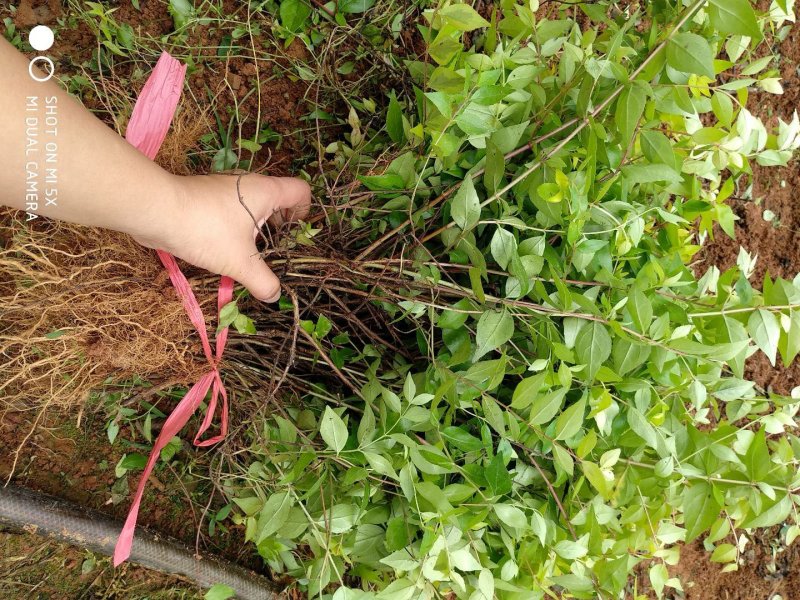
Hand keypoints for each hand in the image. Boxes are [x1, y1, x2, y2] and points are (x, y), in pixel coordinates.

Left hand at [134, 173, 310, 301]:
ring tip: (247, 253)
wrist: (156, 210)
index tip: (295, 234)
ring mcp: (225, 188)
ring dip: (253, 227)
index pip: (300, 190)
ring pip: (250, 205)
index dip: (305, 211)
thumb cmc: (207, 230)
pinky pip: (230, 210)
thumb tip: (274, 295)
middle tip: (274, 250)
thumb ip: (262, 281)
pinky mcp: (205, 196)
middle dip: (279, 225)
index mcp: (265, 191)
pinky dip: (233, 226)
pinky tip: (222, 247)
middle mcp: (248, 184)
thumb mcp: (240, 261)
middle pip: (277, 198)